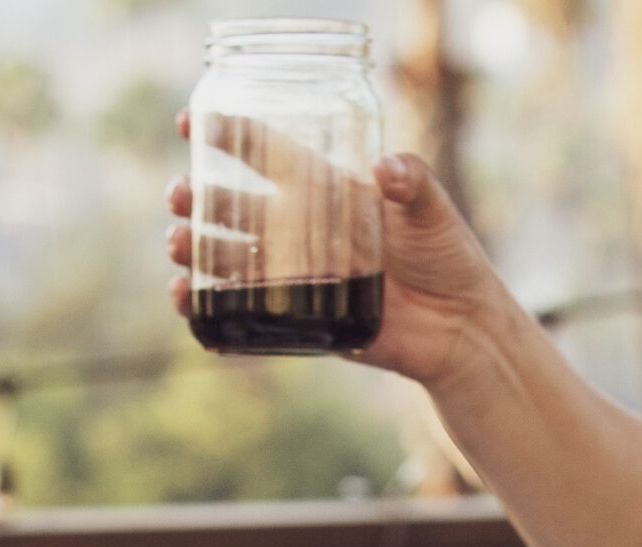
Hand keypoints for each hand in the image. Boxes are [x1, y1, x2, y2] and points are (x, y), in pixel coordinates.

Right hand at [165, 109, 516, 389]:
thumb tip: (386, 168)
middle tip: (178, 194)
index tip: (190, 123)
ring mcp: (298, 275)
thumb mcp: (435, 211)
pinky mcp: (302, 317)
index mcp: (329, 193)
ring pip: (229, 256)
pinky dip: (207, 304)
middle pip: (234, 206)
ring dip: (194, 247)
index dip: (229, 137)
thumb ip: (414, 183)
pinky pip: (243, 310)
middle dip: (197, 198)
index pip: (269, 156)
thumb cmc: (451, 259)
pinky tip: (186, 296)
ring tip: (179, 242)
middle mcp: (305, 231)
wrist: (463, 328)